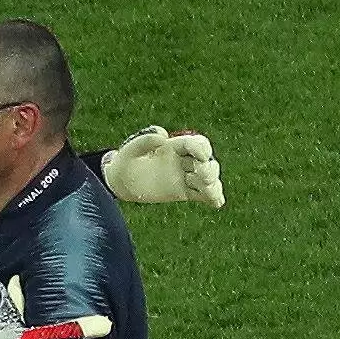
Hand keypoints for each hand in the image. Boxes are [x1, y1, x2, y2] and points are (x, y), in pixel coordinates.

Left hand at [103, 126, 224, 206]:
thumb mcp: (130, 148)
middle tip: (203, 175)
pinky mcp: (184, 192)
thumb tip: (163, 136)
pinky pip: (201, 194)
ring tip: (210, 190)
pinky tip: (217, 202)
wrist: (122, 181)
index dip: (201, 148)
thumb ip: (145, 140)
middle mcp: (184, 160)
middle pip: (205, 162)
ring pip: (206, 179)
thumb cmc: (126, 160)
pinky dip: (212, 197)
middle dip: (208, 168)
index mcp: (174, 146)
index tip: (202, 156)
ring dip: (212, 184)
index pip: (195, 144)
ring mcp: (185, 176)